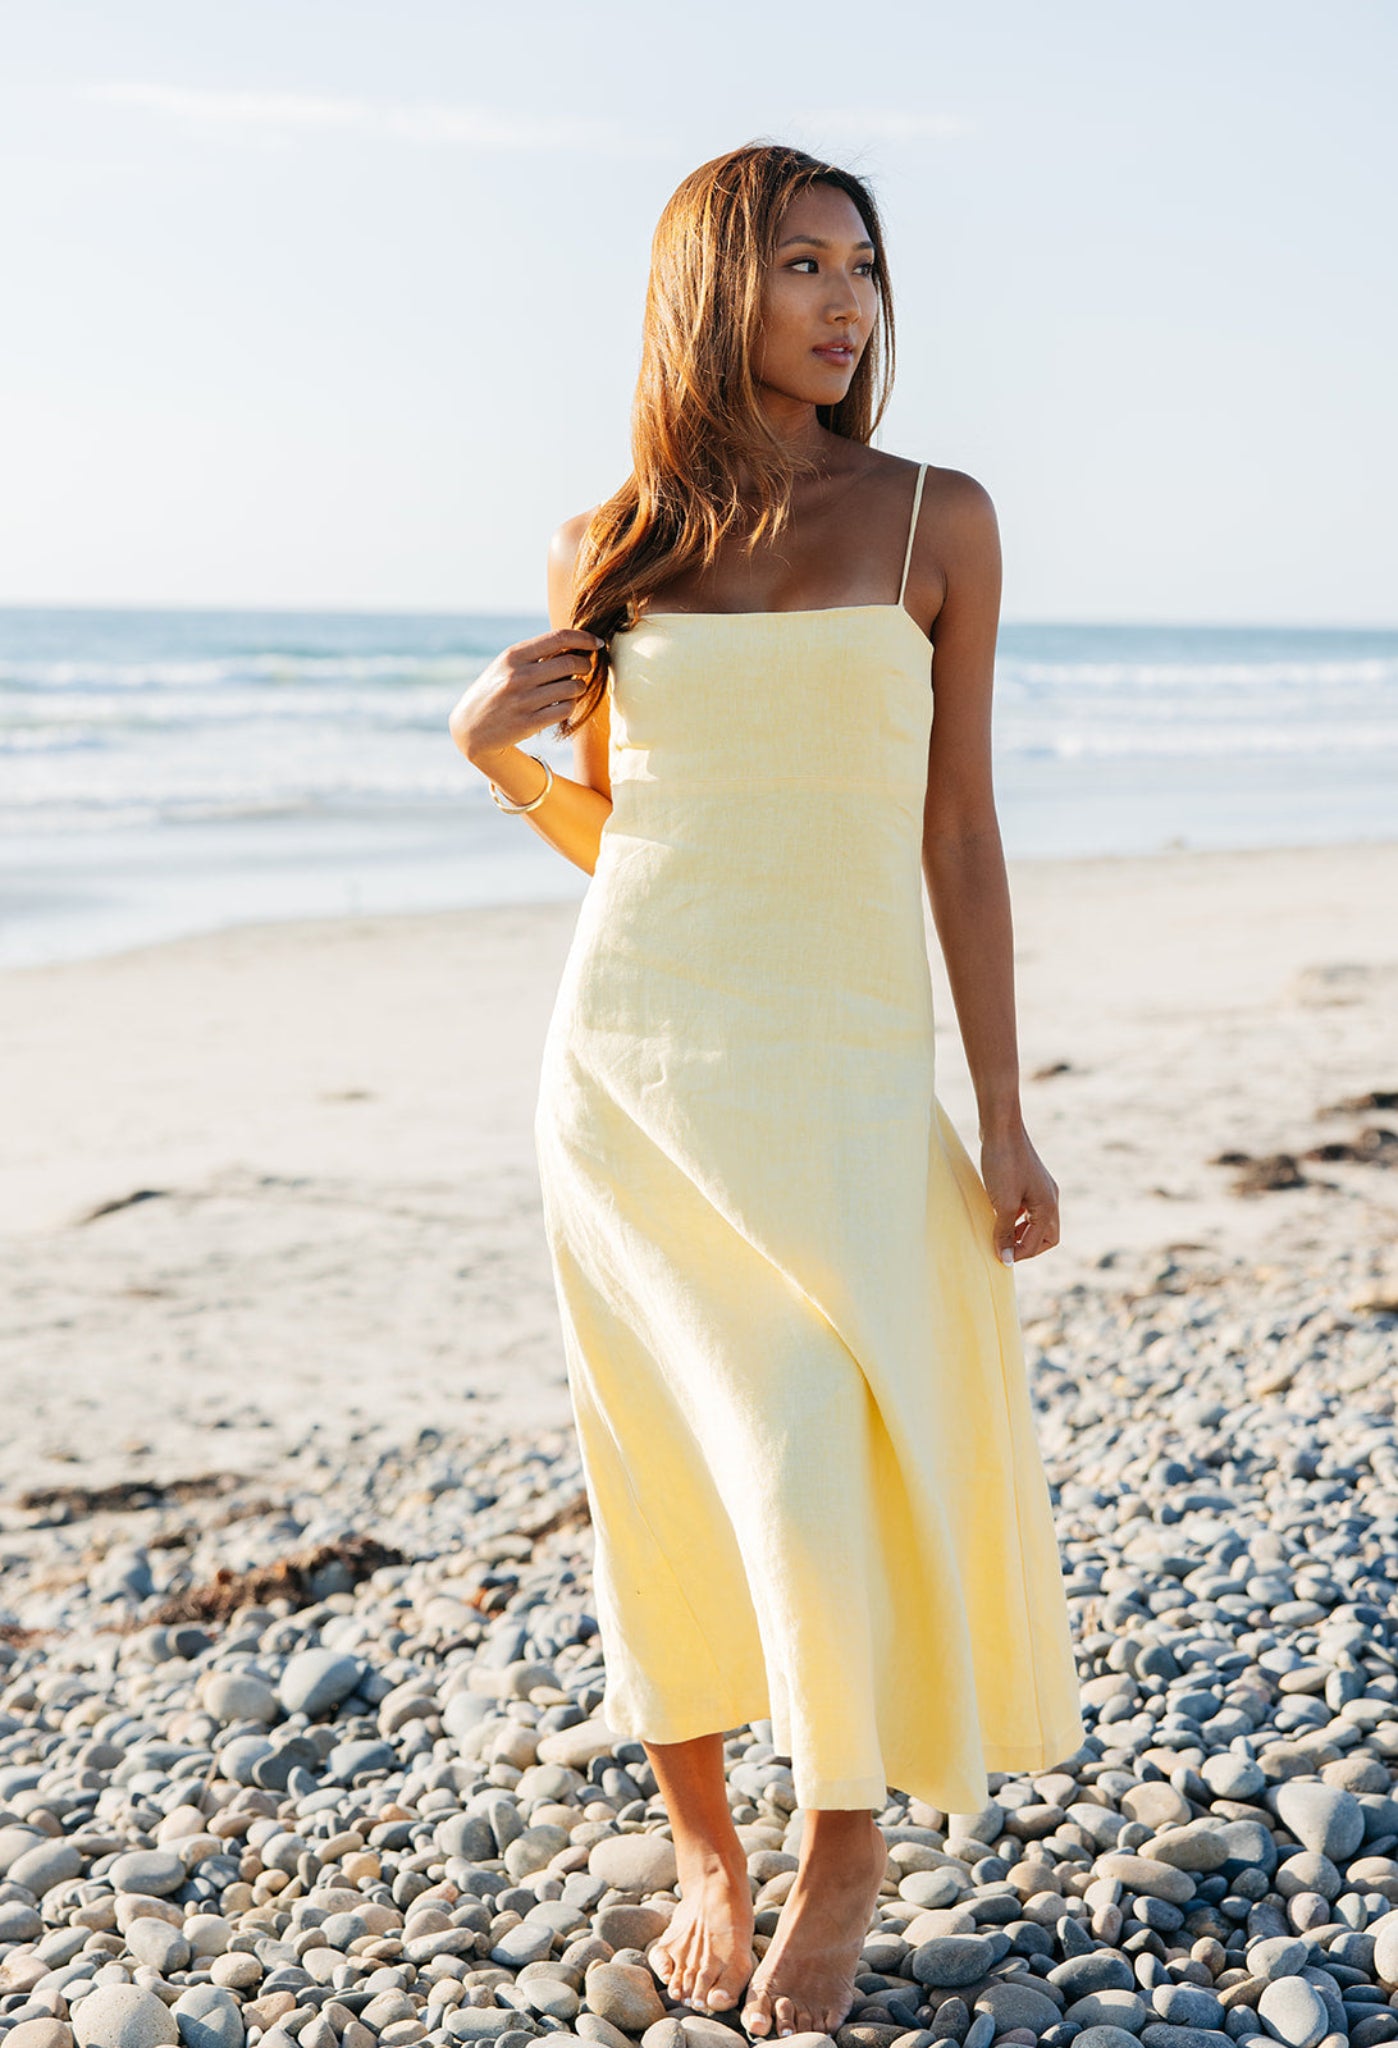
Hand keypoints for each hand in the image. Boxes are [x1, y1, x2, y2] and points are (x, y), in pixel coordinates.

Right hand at [448, 628, 603, 767]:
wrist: (471, 727)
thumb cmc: (495, 690)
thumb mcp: (507, 665)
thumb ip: (536, 654)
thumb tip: (575, 645)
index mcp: (514, 655)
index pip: (559, 638)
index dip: (584, 638)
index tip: (597, 643)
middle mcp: (518, 676)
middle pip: (570, 663)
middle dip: (586, 665)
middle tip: (586, 668)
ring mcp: (523, 700)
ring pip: (572, 687)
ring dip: (579, 687)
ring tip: (573, 688)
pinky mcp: (528, 723)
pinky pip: (565, 709)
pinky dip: (570, 705)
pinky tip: (563, 704)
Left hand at [980, 1123, 1058, 1263]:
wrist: (1000, 1127)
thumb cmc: (1003, 1164)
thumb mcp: (1002, 1204)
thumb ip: (1004, 1232)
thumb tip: (1005, 1258)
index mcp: (1048, 1206)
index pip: (1039, 1243)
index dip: (1019, 1254)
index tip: (999, 1259)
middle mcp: (1050, 1197)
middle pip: (1046, 1235)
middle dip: (1027, 1246)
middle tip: (1005, 1250)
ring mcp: (1041, 1187)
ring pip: (1036, 1221)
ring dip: (1021, 1232)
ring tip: (1000, 1235)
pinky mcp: (1029, 1179)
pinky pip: (1028, 1207)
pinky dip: (1017, 1217)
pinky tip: (998, 1215)